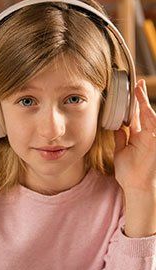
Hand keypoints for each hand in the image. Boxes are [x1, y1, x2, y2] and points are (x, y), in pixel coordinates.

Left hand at [113, 80, 155, 197]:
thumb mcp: (121, 150)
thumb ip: (121, 137)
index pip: (137, 116)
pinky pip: (151, 123)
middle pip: (144, 112)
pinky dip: (147, 112)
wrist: (137, 186)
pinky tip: (143, 103)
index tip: (131, 91)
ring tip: (138, 87)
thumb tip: (117, 126)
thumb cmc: (129, 172)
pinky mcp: (154, 140)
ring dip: (143, 101)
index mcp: (140, 137)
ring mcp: (153, 137)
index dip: (134, 104)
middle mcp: (148, 135)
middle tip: (137, 83)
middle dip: (140, 97)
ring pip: (149, 115)